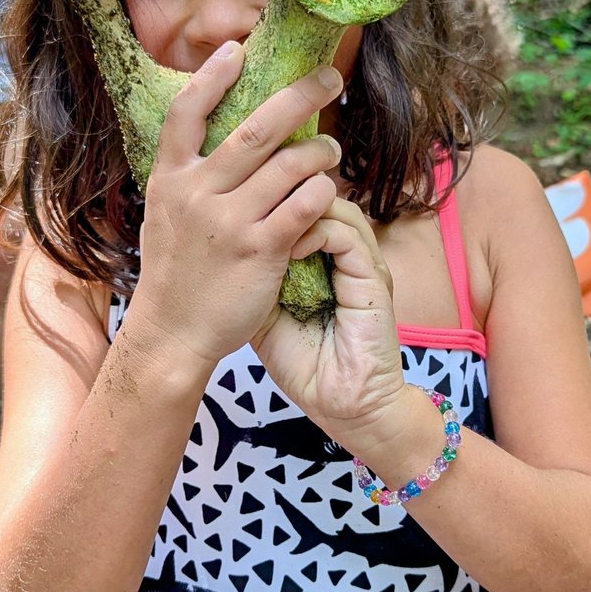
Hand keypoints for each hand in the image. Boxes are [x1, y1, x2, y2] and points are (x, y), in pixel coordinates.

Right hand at [130, 42, 343, 367]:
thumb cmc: (176, 271)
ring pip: (291, 165)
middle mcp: (197, 193)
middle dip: (299, 96)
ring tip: (332, 151)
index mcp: (170, 179)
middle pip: (256, 129)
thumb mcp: (165, 214)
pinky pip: (305, 206)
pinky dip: (323, 193)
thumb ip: (188, 176)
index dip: (212, 77)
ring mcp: (229, 221)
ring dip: (321, 151)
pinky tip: (327, 193)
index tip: (237, 48)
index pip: (186, 113)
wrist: (172, 334)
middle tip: (330, 78)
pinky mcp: (260, 250)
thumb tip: (213, 133)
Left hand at [252, 198, 407, 450]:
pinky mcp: (372, 277)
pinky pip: (344, 235)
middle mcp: (347, 252)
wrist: (340, 403)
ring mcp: (363, 262)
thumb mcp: (264, 309)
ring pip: (334, 205)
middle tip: (249, 195)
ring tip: (266, 221)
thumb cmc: (302, 362)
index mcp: (324, 256)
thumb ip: (253, 271)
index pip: (302, 203)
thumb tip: (218, 242)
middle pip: (318, 193)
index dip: (273, 193)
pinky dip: (313, 232)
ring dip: (297, 208)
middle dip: (285, 189)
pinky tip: (286, 246)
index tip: (237, 197)